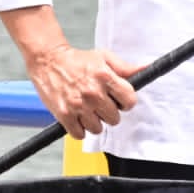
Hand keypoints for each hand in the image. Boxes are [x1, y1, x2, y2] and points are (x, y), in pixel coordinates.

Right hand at [26, 44, 142, 138]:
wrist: (48, 60)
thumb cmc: (77, 59)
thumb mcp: (105, 58)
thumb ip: (126, 68)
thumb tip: (146, 69)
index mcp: (106, 78)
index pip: (129, 101)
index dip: (126, 102)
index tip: (120, 101)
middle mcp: (93, 93)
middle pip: (114, 118)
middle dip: (110, 112)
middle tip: (101, 105)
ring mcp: (78, 105)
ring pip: (98, 128)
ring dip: (94, 122)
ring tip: (88, 110)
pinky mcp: (64, 115)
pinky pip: (79, 134)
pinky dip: (79, 129)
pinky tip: (78, 118)